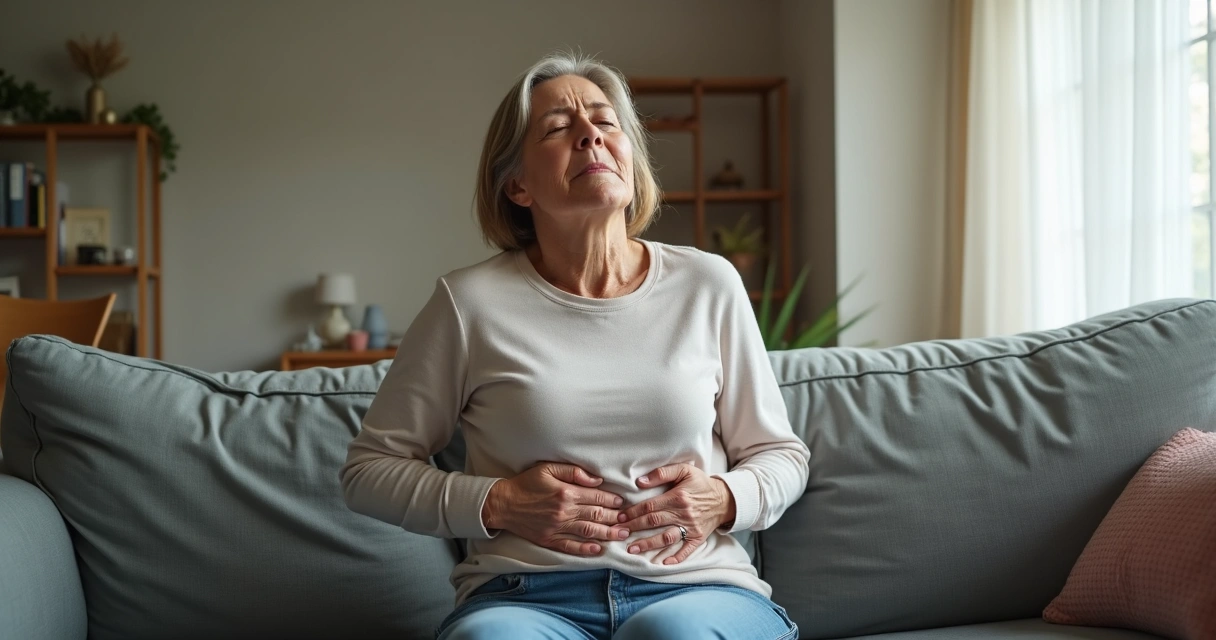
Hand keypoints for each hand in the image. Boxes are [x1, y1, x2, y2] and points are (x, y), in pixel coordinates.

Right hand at [482, 462, 628, 556]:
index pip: (597, 497)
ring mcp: (557, 528)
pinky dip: (586, 549)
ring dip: (607, 534)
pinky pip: (571, 546)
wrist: (503, 504)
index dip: (613, 500)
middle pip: (596, 516)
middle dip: (616, 519)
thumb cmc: (526, 483)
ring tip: (622, 535)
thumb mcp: (548, 468)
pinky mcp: (550, 540)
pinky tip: (598, 550)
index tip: (624, 503)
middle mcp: (564, 512)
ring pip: (588, 532)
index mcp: (566, 492)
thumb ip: (573, 472)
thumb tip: (596, 480)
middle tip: (631, 521)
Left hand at [615, 463, 735, 564]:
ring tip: (631, 550)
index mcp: (678, 497)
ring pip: (666, 538)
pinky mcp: (698, 538)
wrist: (724, 498)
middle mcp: (683, 514)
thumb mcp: (684, 470)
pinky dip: (676, 558)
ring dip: (648, 544)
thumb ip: (662, 473)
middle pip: (654, 522)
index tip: (620, 517)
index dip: (633, 512)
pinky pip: (686, 550)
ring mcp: (691, 528)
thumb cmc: (700, 483)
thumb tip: (640, 482)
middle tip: (618, 533)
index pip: (650, 506)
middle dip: (634, 528)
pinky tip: (663, 564)